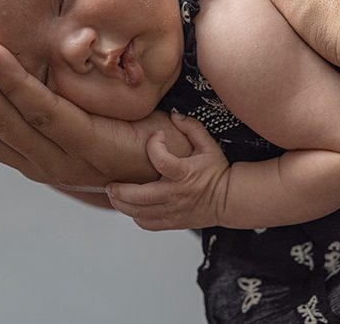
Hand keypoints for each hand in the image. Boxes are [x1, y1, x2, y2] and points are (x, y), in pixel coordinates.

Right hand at [0, 16, 190, 189]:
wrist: (178, 165)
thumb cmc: (126, 128)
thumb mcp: (73, 105)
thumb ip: (39, 88)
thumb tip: (1, 48)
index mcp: (20, 150)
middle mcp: (28, 158)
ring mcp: (53, 155)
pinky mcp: (82, 143)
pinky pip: (38, 106)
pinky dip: (9, 78)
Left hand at [106, 112, 229, 229]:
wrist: (229, 199)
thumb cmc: (217, 171)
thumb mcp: (209, 145)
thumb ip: (192, 127)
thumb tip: (174, 115)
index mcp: (184, 173)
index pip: (161, 160)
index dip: (154, 145)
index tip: (156, 136)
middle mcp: (176, 194)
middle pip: (140, 196)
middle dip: (120, 190)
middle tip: (110, 183)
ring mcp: (173, 211)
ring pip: (139, 213)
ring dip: (122, 204)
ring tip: (115, 194)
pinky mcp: (172, 222)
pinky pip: (147, 224)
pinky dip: (135, 216)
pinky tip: (131, 206)